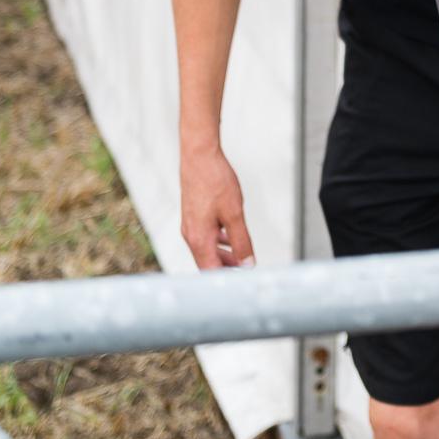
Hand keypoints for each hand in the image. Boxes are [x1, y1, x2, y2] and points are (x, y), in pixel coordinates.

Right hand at [180, 145, 254, 268]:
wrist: (199, 157)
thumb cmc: (215, 182)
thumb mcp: (235, 214)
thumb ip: (241, 241)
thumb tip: (247, 264)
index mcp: (199, 239)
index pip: (211, 271)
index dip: (226, 279)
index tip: (242, 281)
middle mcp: (191, 235)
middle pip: (208, 262)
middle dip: (227, 268)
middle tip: (246, 271)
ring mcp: (190, 225)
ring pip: (207, 249)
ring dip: (224, 254)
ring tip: (242, 256)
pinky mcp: (193, 216)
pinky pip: (205, 236)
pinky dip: (219, 241)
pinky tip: (231, 236)